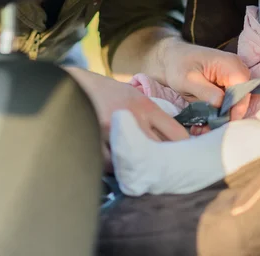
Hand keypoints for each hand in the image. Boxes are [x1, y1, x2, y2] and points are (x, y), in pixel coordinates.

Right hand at [63, 67, 188, 170]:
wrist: (72, 85)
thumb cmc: (106, 92)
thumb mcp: (133, 95)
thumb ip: (151, 114)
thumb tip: (174, 137)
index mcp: (146, 106)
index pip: (176, 133)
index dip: (184, 149)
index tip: (187, 158)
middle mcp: (133, 118)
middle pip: (160, 150)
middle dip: (166, 163)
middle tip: (171, 174)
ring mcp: (113, 131)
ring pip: (137, 160)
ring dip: (142, 168)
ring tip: (146, 175)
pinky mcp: (94, 140)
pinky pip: (112, 165)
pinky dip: (118, 169)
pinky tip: (121, 169)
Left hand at [155, 38, 250, 120]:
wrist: (171, 58)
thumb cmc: (178, 65)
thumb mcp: (188, 79)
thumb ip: (206, 92)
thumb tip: (221, 105)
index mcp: (231, 66)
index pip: (242, 93)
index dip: (234, 111)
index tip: (217, 125)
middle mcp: (237, 71)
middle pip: (240, 100)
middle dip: (224, 118)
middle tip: (203, 130)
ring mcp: (233, 78)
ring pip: (234, 104)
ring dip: (219, 118)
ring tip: (200, 128)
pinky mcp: (227, 85)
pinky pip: (227, 102)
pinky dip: (216, 113)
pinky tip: (202, 122)